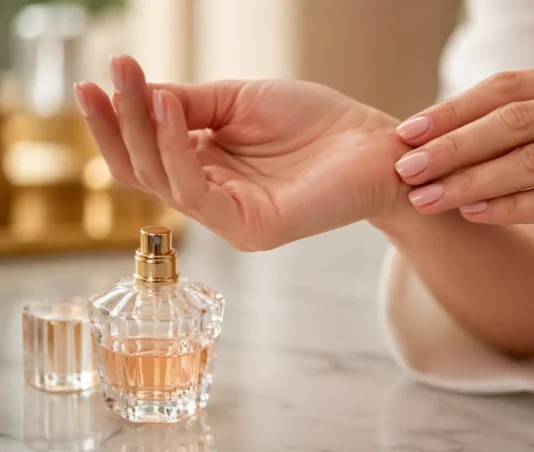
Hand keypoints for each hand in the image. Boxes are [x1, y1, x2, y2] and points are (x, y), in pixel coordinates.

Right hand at [74, 56, 407, 249]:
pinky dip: (177, 151)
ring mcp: (230, 218)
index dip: (116, 121)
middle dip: (119, 123)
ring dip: (143, 131)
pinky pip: (197, 193)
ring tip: (137, 85)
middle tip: (106, 77)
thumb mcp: (239, 102)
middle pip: (144, 170)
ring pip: (163, 181)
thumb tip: (135, 99)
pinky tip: (169, 111)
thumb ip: (188, 106)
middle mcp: (213, 197)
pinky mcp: (252, 227)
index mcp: (207, 168)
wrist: (373, 142)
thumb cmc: (315, 121)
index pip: (146, 153)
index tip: (95, 78)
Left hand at [393, 64, 533, 277]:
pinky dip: (511, 207)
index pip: (506, 88)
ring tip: (428, 198)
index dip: (452, 111)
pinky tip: (474, 214)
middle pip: (513, 120)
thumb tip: (443, 144)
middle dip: (452, 145)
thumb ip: (528, 133)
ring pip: (531, 159)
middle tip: (406, 167)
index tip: (408, 134)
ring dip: (471, 181)